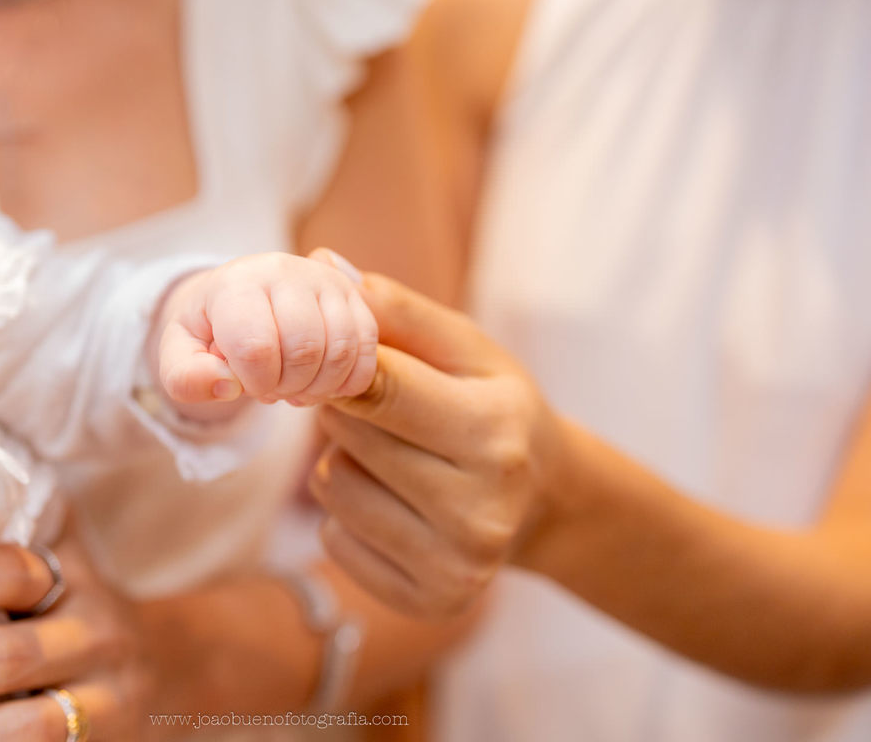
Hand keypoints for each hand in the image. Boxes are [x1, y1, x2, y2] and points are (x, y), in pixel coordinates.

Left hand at [157, 251, 377, 406]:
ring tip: (295, 388)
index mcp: (237, 284)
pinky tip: (322, 384)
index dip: (254, 382)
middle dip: (287, 387)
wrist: (240, 295)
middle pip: (304, 351)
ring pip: (341, 351)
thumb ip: (187, 378)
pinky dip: (348, 381)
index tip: (246, 383)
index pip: (257, 348)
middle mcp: (285, 271)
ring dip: (319, 387)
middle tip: (272, 389)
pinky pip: (367, 350)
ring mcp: (325, 280)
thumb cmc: (210, 330)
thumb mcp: (180, 354)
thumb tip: (226, 387)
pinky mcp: (354, 295)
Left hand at [309, 271, 569, 616]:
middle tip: (383, 409)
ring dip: (345, 464)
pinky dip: (349, 517)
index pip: (378, 387)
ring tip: (394, 458)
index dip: (339, 366)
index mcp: (496, 431)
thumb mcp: (465, 348)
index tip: (325, 359)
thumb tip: (324, 267)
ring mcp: (458, 566)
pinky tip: (396, 506)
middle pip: (348, 436)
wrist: (546, 502)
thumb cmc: (495, 407)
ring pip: (331, 489)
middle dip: (348, 412)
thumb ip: (397, 310)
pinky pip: (334, 541)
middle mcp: (483, 509)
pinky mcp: (432, 603)